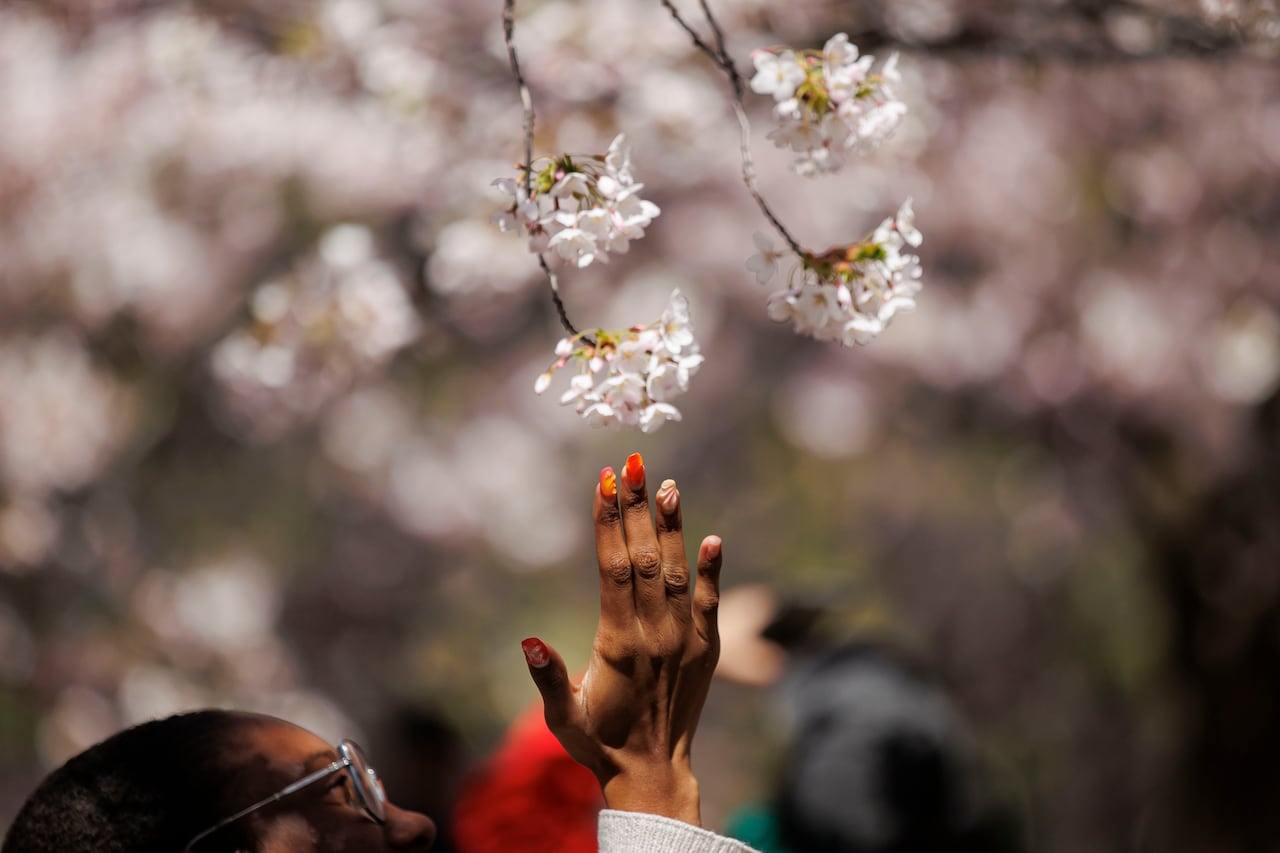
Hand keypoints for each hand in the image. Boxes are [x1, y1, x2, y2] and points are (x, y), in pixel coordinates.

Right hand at [521, 452, 722, 825]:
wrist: (653, 774)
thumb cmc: (597, 743)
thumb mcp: (561, 717)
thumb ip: (548, 678)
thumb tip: (528, 642)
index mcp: (616, 643)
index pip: (611, 569)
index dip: (608, 523)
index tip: (604, 482)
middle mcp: (653, 634)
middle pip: (642, 558)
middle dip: (637, 508)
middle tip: (633, 463)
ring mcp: (683, 640)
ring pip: (675, 572)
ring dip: (672, 528)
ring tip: (669, 485)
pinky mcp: (705, 649)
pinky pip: (709, 603)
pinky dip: (712, 571)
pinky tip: (713, 539)